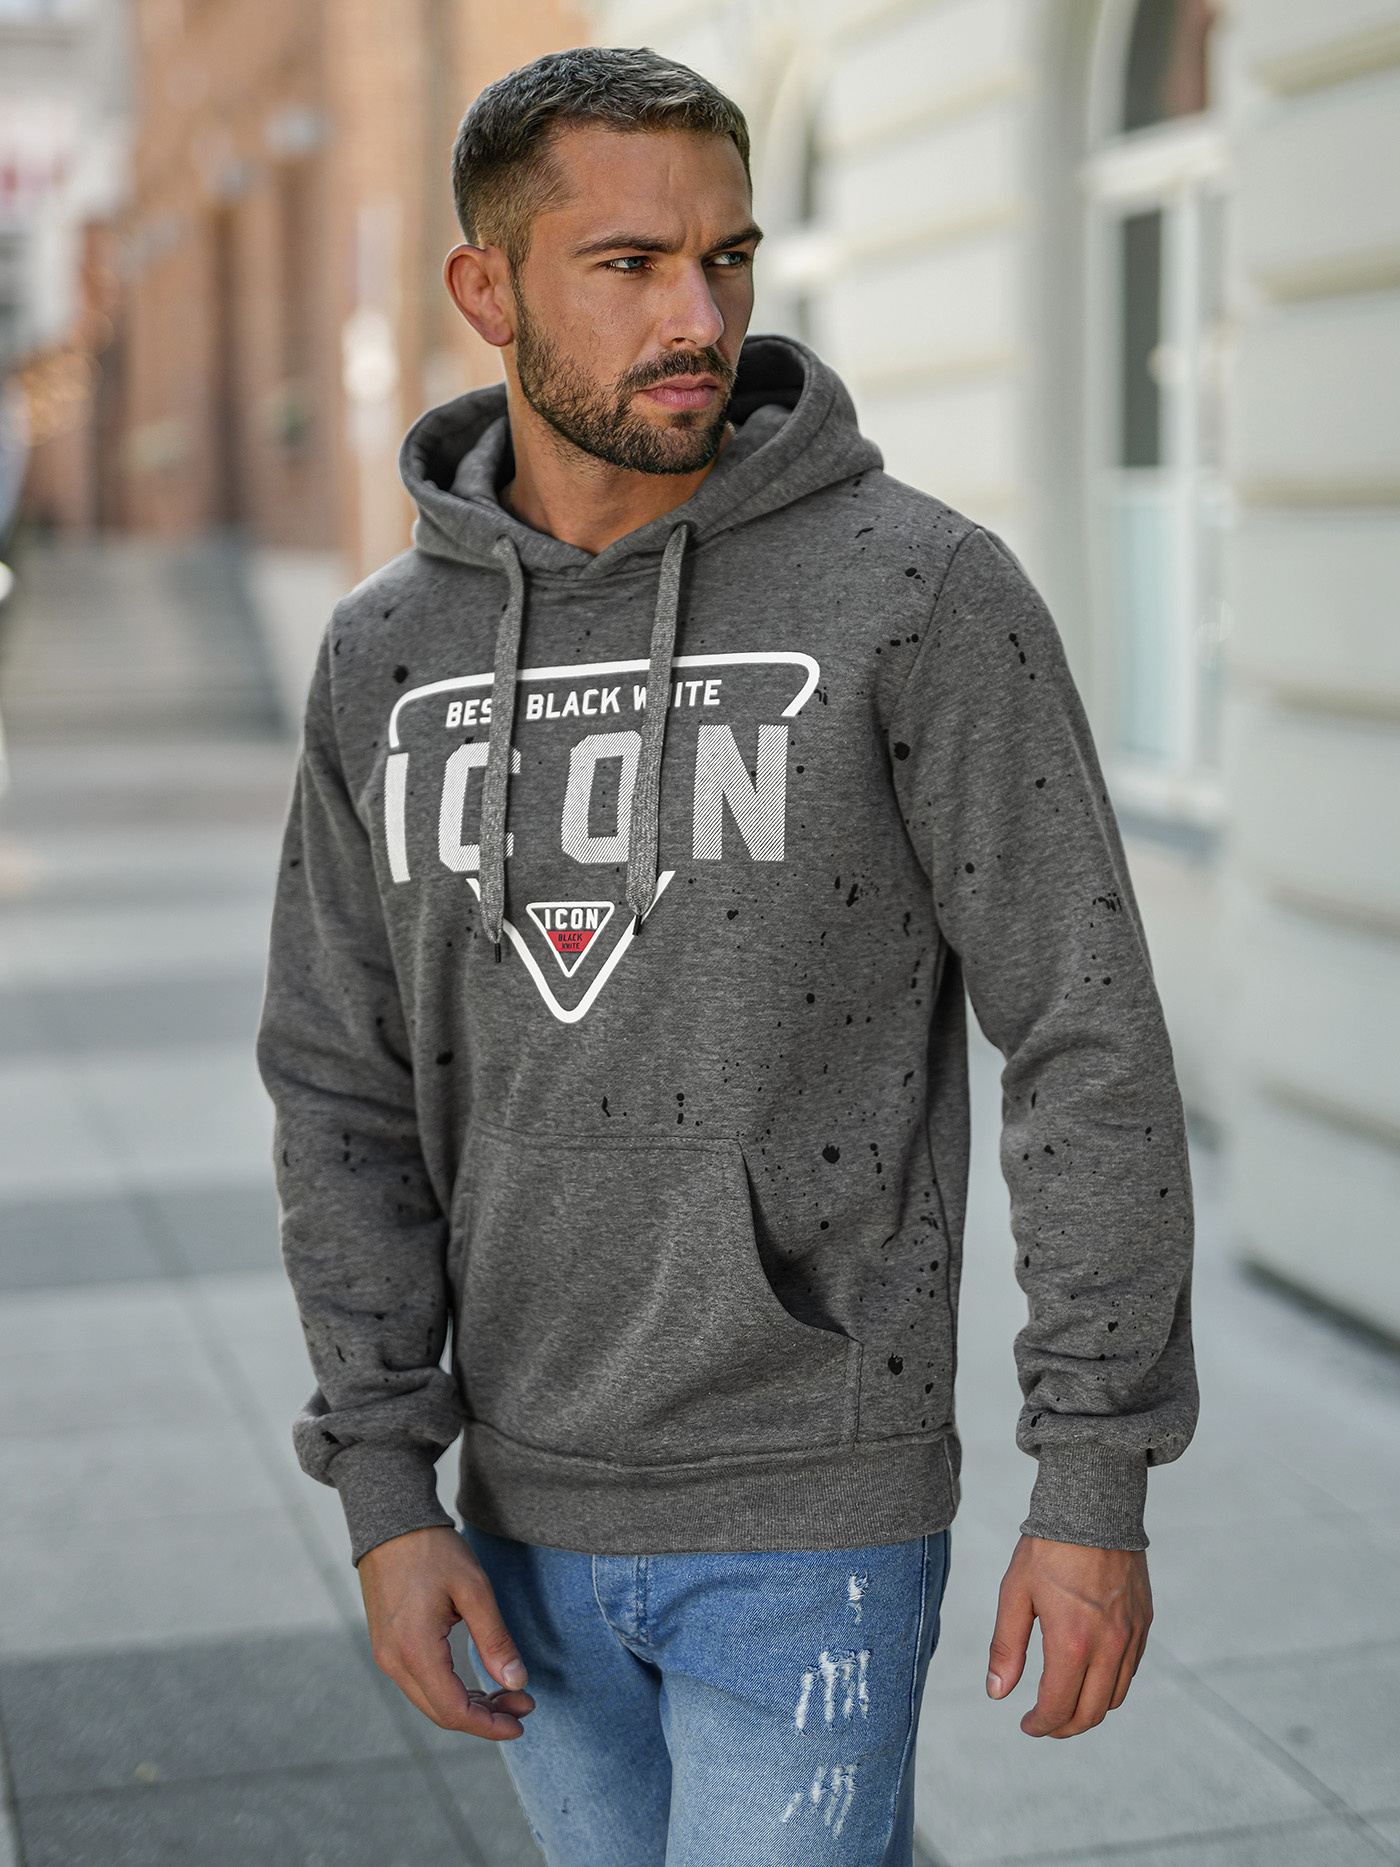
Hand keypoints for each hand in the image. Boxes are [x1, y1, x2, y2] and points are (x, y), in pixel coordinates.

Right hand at [359, 1525, 534, 1739]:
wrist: (391, 1522)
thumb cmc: (433, 1550)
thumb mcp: (474, 1590)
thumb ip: (495, 1639)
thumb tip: (517, 1682)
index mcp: (415, 1651)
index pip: (454, 1711)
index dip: (490, 1725)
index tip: (522, 1722)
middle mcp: (394, 1662)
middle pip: (441, 1713)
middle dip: (485, 1717)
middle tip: (522, 1704)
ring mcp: (386, 1656)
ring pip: (430, 1701)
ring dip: (468, 1705)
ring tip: (506, 1694)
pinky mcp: (387, 1647)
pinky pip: (420, 1684)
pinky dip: (449, 1690)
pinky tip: (476, 1682)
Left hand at [986, 1535, 1150, 1736]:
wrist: (1092, 1506)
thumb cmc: (1047, 1548)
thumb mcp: (1014, 1593)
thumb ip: (1006, 1647)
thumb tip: (997, 1693)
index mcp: (1072, 1641)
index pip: (1058, 1707)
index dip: (1040, 1725)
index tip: (1025, 1725)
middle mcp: (1109, 1646)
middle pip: (1091, 1713)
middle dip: (1064, 1727)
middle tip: (1044, 1723)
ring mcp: (1131, 1635)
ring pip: (1115, 1697)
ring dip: (1090, 1709)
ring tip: (1065, 1702)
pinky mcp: (1144, 1622)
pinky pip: (1130, 1671)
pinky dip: (1110, 1685)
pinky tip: (1089, 1673)